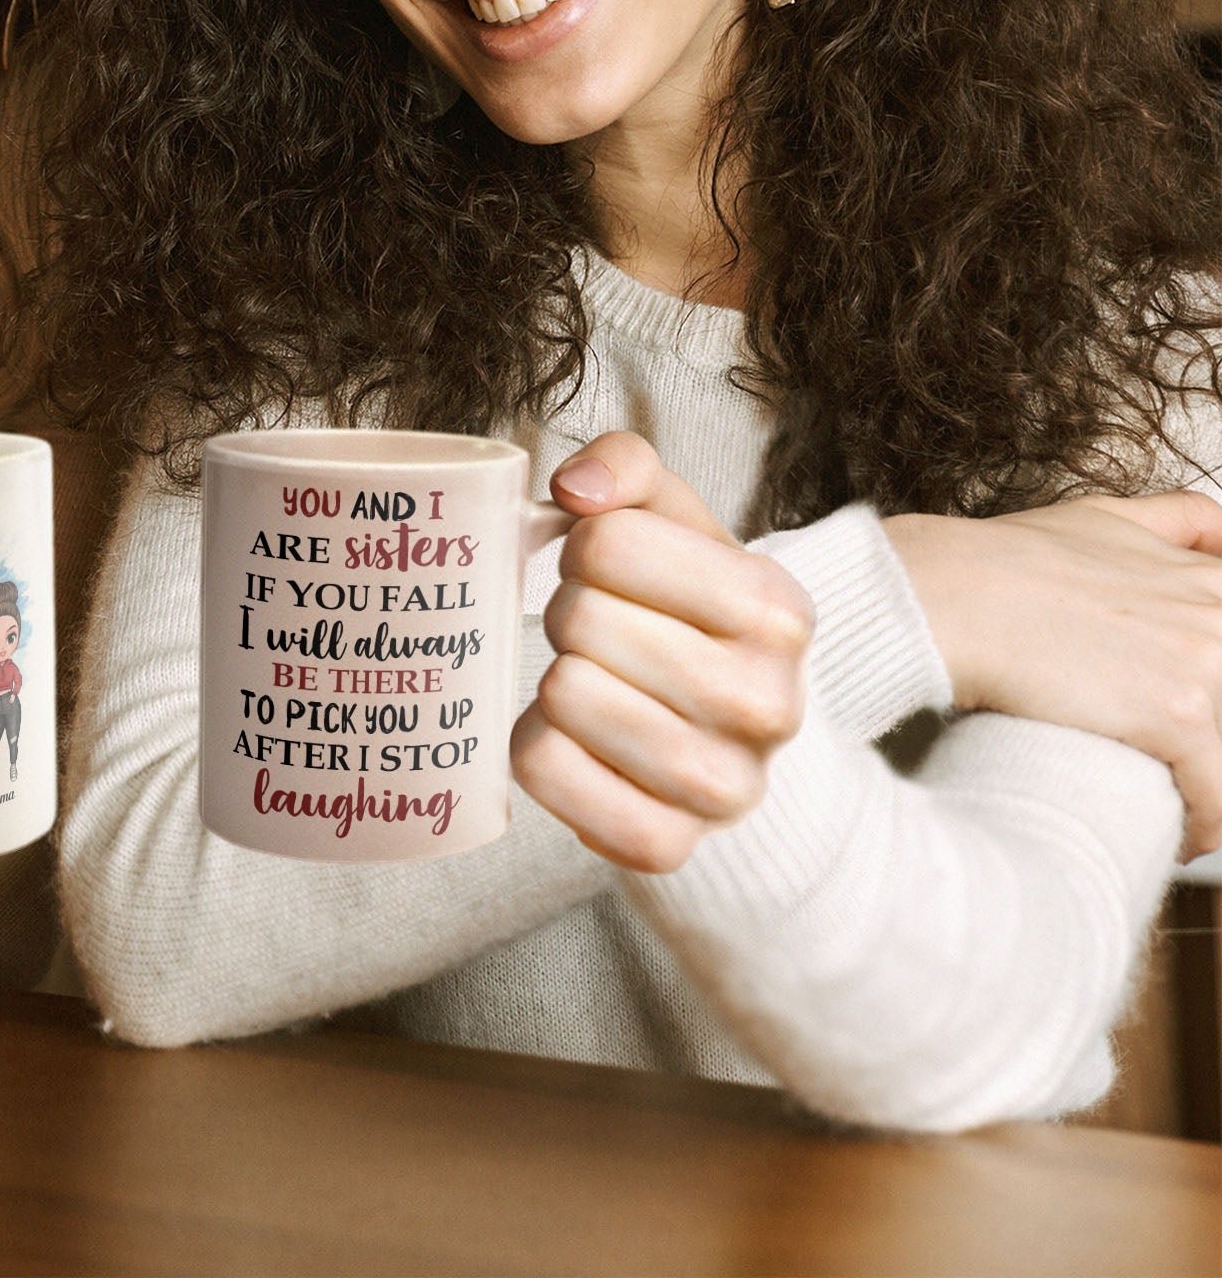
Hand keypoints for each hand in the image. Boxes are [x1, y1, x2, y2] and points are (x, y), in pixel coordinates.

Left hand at [510, 433, 813, 872]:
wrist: (728, 730)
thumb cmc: (683, 606)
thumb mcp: (673, 519)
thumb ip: (626, 465)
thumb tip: (574, 489)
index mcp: (776, 608)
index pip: (605, 543)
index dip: (584, 547)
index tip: (608, 570)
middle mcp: (768, 703)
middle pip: (578, 621)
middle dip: (568, 614)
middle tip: (597, 631)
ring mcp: (724, 788)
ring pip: (561, 696)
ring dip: (553, 679)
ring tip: (592, 680)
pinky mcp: (666, 845)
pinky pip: (543, 771)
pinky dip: (535, 747)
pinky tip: (574, 738)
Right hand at [885, 493, 1221, 857]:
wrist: (948, 594)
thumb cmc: (1001, 561)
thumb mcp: (1098, 517)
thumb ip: (1171, 519)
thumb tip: (1217, 530)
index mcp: (1207, 577)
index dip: (1210, 686)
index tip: (1191, 714)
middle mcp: (1218, 614)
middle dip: (1209, 738)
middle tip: (1173, 759)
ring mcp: (1206, 663)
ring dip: (1209, 786)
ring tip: (1175, 806)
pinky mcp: (1181, 714)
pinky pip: (1220, 799)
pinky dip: (1203, 827)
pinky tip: (1177, 834)